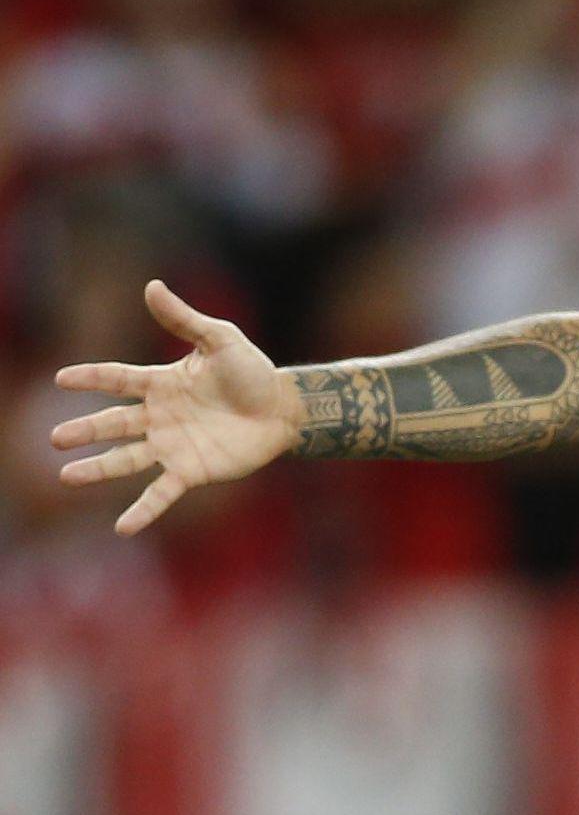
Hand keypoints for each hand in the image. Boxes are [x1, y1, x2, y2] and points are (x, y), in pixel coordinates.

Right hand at [52, 280, 302, 535]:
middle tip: (57, 439)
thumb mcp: (220, 339)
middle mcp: (159, 417)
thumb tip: (152, 286)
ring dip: (98, 469)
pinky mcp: (191, 471)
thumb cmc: (253, 372)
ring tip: (67, 477)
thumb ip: (184, 320)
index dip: (91, 379)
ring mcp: (172, 446)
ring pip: (126, 459)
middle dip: (85, 431)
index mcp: (161, 384)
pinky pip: (161, 493)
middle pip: (113, 424)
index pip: (118, 379)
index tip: (61, 379)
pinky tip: (122, 527)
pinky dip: (143, 510)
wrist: (284, 409)